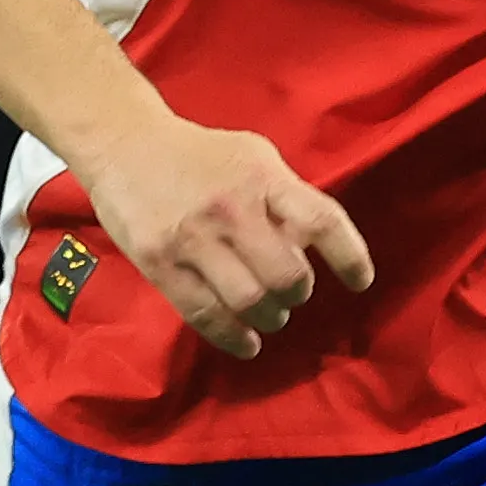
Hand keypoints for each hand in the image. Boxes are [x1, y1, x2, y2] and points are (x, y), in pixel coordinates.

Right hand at [80, 116, 374, 358]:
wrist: (123, 142)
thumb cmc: (200, 155)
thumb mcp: (252, 158)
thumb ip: (284, 197)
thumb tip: (313, 249)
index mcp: (262, 177)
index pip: (323, 220)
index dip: (350, 257)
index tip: (361, 281)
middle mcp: (231, 207)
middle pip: (288, 276)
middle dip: (298, 294)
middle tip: (292, 295)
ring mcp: (192, 237)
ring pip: (250, 303)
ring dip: (270, 318)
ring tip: (269, 315)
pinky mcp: (159, 262)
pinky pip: (206, 316)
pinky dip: (234, 338)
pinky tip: (245, 342)